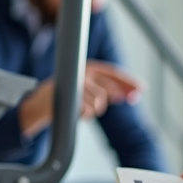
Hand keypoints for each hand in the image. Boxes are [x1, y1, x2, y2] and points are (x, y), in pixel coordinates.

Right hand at [18, 60, 142, 136]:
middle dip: (121, 95)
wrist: (40, 104)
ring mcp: (76, 85)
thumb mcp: (88, 90)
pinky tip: (78, 113)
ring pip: (99, 102)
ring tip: (85, 108)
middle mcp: (82, 72)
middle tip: (130, 99)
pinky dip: (85, 115)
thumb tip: (127, 94)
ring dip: (96, 109)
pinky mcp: (69, 98)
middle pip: (109, 88)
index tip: (142, 88)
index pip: (112, 72)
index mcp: (87, 67)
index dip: (128, 81)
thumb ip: (107, 90)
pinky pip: (87, 111)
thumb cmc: (67, 97)